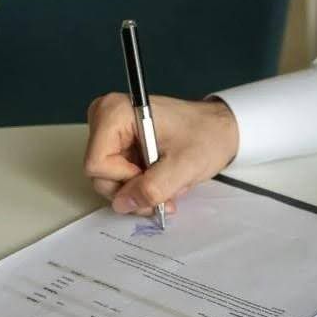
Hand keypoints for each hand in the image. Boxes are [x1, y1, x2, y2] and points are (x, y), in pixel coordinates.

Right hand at [84, 94, 238, 214]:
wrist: (219, 129)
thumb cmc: (206, 134)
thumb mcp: (184, 165)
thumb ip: (152, 188)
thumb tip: (123, 204)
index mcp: (115, 112)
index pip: (96, 164)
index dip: (124, 180)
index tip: (151, 174)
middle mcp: (106, 119)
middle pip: (100, 175)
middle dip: (133, 191)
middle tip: (164, 191)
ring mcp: (111, 133)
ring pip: (109, 181)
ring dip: (140, 192)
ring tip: (167, 185)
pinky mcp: (119, 145)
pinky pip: (119, 177)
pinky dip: (141, 185)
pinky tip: (162, 180)